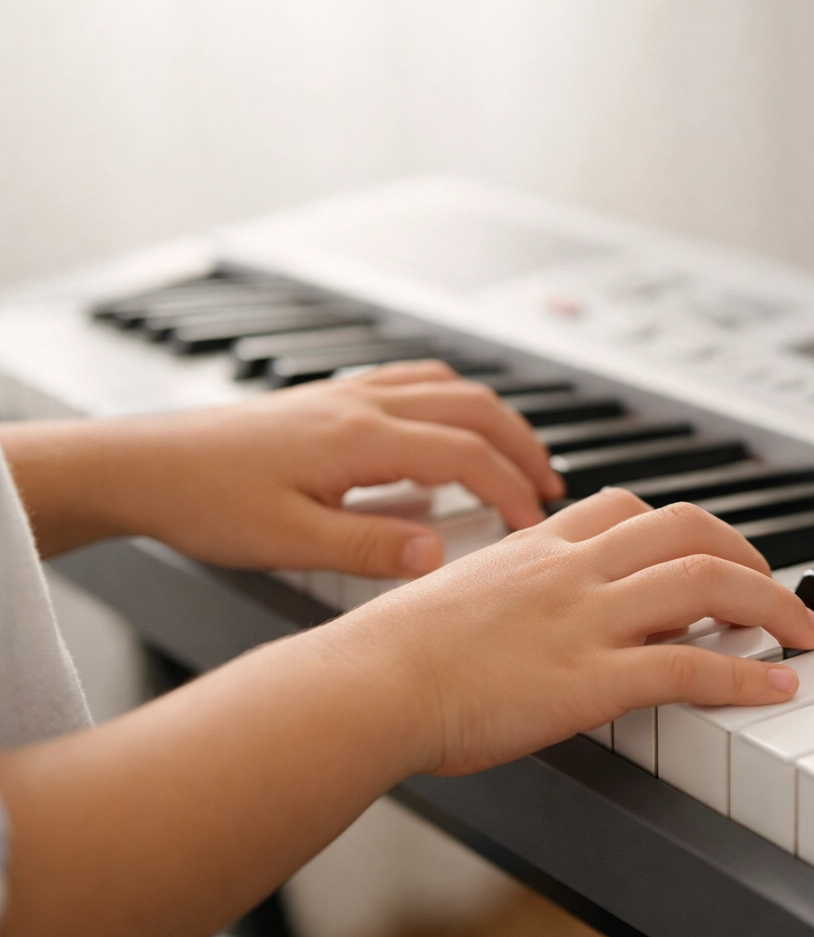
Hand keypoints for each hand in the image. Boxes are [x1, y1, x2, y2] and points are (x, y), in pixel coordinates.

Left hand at [0, 362, 562, 575]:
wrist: (140, 466)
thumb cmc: (203, 502)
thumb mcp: (288, 542)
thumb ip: (371, 547)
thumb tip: (439, 555)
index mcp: (358, 439)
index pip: (466, 457)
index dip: (512, 490)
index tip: (535, 525)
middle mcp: (360, 405)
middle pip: (475, 408)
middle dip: (523, 446)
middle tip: (550, 488)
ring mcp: (345, 394)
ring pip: (449, 388)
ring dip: (496, 419)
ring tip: (518, 458)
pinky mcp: (329, 397)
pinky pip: (413, 381)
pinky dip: (453, 401)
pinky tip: (450, 428)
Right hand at [317, 488, 813, 775]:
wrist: (366, 685)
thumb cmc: (392, 655)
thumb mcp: (456, 598)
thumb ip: (505, 592)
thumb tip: (527, 616)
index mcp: (537, 544)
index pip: (628, 508)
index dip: (681, 527)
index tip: (705, 553)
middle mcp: (572, 567)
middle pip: (688, 529)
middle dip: (748, 554)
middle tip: (775, 588)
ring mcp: (587, 619)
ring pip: (706, 583)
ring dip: (771, 605)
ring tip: (804, 632)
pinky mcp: (592, 678)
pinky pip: (691, 665)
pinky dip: (747, 674)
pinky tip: (778, 687)